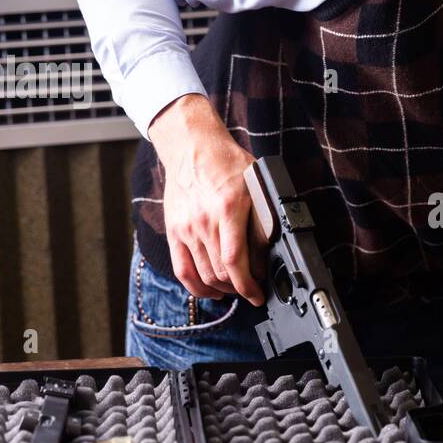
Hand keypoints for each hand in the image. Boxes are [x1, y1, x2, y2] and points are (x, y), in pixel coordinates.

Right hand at [148, 94, 264, 305]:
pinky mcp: (174, 232)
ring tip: (236, 288)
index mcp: (228, 209)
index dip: (248, 285)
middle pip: (220, 272)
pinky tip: (211, 290)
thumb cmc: (227, 163)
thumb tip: (268, 253)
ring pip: (203, 275)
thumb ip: (262, 219)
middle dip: (240, 287)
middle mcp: (204, 222)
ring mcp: (186, 228)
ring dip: (222, 288)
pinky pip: (182, 269)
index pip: (235, 260)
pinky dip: (197, 287)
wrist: (192, 147)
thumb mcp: (256, 185)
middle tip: (253, 289)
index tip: (259, 295)